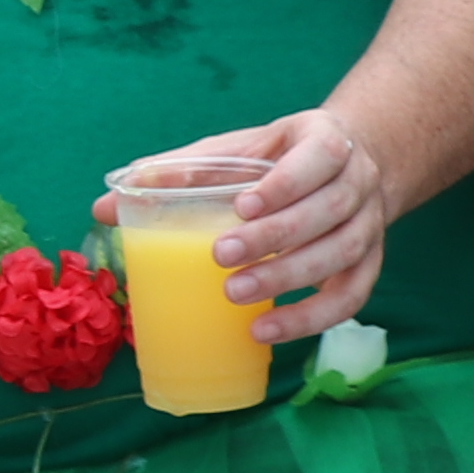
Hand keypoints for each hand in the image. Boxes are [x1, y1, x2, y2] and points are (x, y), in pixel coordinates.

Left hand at [121, 108, 390, 340]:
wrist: (351, 164)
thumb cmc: (278, 158)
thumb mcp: (237, 149)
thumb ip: (178, 171)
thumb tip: (103, 207)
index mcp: (327, 141)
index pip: (315, 160)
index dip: (283, 185)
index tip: (240, 207)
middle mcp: (358, 182)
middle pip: (327, 211)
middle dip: (277, 237)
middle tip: (223, 257)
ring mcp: (370, 225)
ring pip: (342, 255)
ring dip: (291, 280)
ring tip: (236, 299)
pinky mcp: (369, 263)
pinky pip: (351, 297)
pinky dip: (312, 319)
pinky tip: (266, 331)